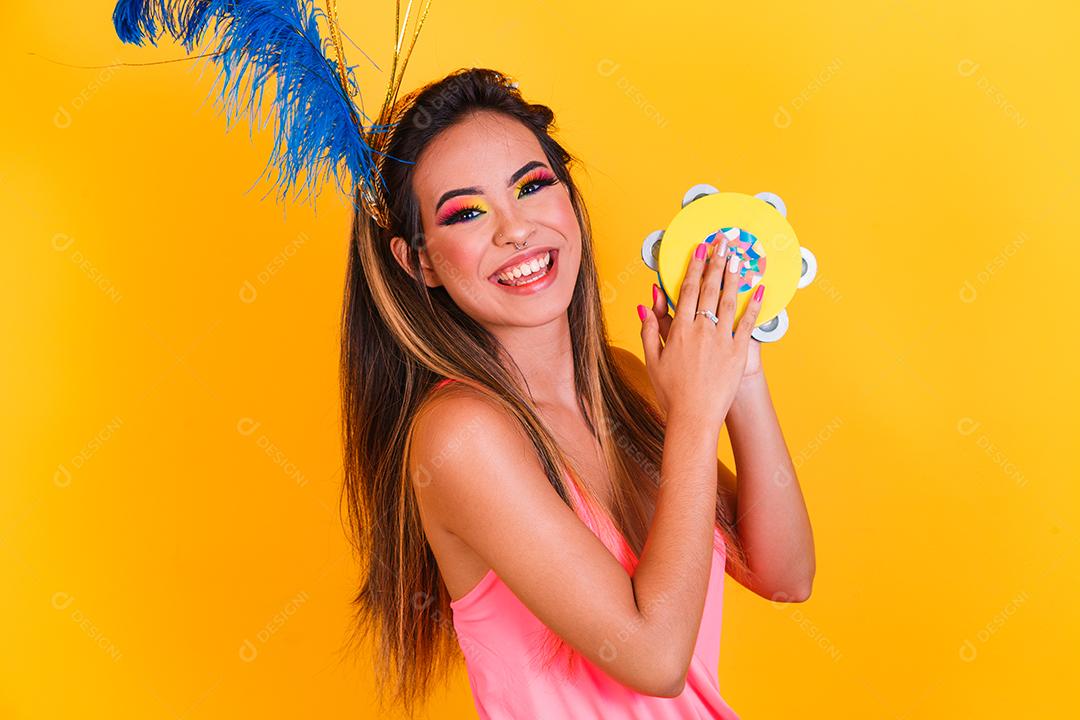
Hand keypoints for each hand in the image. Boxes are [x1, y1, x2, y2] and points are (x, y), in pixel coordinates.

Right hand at [637, 235, 765, 430]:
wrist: (694, 417)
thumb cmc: (670, 392)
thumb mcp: (652, 359)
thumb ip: (650, 329)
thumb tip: (646, 303)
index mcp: (679, 330)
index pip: (688, 291)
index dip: (695, 268)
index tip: (700, 250)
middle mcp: (701, 330)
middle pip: (710, 289)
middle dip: (716, 263)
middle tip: (722, 243)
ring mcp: (722, 340)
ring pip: (730, 301)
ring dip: (734, 276)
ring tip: (738, 257)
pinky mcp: (739, 353)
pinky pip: (748, 323)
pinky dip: (755, 304)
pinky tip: (759, 288)